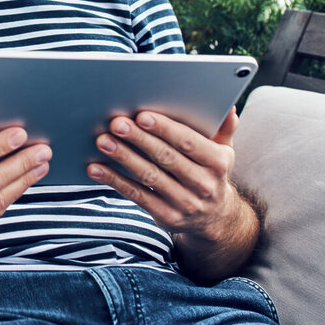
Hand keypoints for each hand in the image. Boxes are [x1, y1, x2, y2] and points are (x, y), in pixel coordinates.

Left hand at [86, 109, 244, 243]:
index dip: (165, 128)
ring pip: (149, 177)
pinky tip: (96, 168)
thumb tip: (228, 106)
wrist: (216, 219)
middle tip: (116, 124)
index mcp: (218, 162)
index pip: (189, 142)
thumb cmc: (211, 173)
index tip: (142, 115)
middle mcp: (203, 184)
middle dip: (139, 139)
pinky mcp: (166, 216)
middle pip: (166, 158)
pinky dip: (115, 180)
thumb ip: (224, 128)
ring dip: (124, 158)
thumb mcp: (224, 151)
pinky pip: (137, 195)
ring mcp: (184, 203)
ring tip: (103, 142)